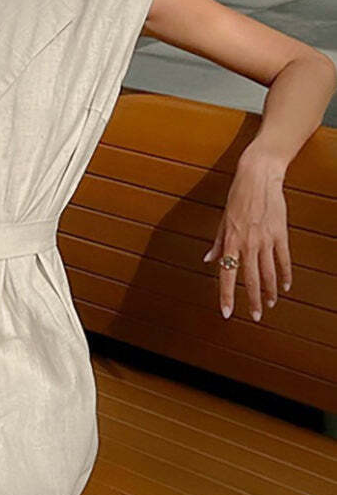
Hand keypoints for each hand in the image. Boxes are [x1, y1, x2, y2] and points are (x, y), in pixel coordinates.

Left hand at [202, 152, 291, 320]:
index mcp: (230, 242)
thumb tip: (208, 259)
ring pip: (269, 273)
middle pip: (251, 279)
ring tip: (269, 305)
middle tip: (255, 317)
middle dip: (252, 301)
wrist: (258, 177)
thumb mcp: (223, 220)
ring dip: (269, 292)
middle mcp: (247, 244)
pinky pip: (284, 259)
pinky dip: (285, 274)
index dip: (226, 296)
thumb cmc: (238, 197)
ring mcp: (265, 239)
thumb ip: (218, 243)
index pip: (227, 275)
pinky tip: (285, 287)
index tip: (227, 312)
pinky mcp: (280, 233)